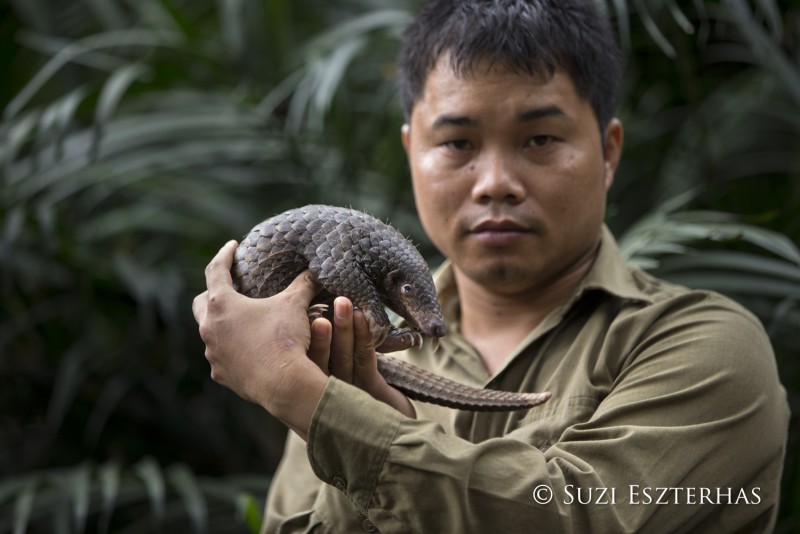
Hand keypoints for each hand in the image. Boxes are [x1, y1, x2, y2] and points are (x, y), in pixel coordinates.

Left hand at [192, 240, 326, 438]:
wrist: (284, 384)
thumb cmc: (284, 339)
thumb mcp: (294, 305)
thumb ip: (303, 284)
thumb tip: (315, 270)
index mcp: (222, 305)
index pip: (215, 271)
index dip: (224, 255)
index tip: (232, 246)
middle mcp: (210, 328)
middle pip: (201, 303)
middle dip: (213, 293)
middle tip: (231, 290)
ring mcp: (213, 354)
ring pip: (211, 333)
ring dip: (223, 325)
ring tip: (243, 323)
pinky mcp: (221, 374)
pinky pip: (222, 357)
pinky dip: (232, 350)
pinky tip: (248, 351)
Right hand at [307, 297, 415, 417]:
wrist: (396, 437)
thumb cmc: (365, 402)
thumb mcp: (346, 376)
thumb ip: (329, 354)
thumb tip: (316, 315)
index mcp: (313, 391)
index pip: (303, 363)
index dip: (303, 338)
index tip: (300, 313)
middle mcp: (325, 396)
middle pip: (317, 361)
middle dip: (318, 331)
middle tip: (317, 307)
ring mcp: (347, 396)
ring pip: (342, 358)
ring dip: (343, 328)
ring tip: (342, 303)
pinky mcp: (370, 395)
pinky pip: (365, 361)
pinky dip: (363, 337)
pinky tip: (362, 318)